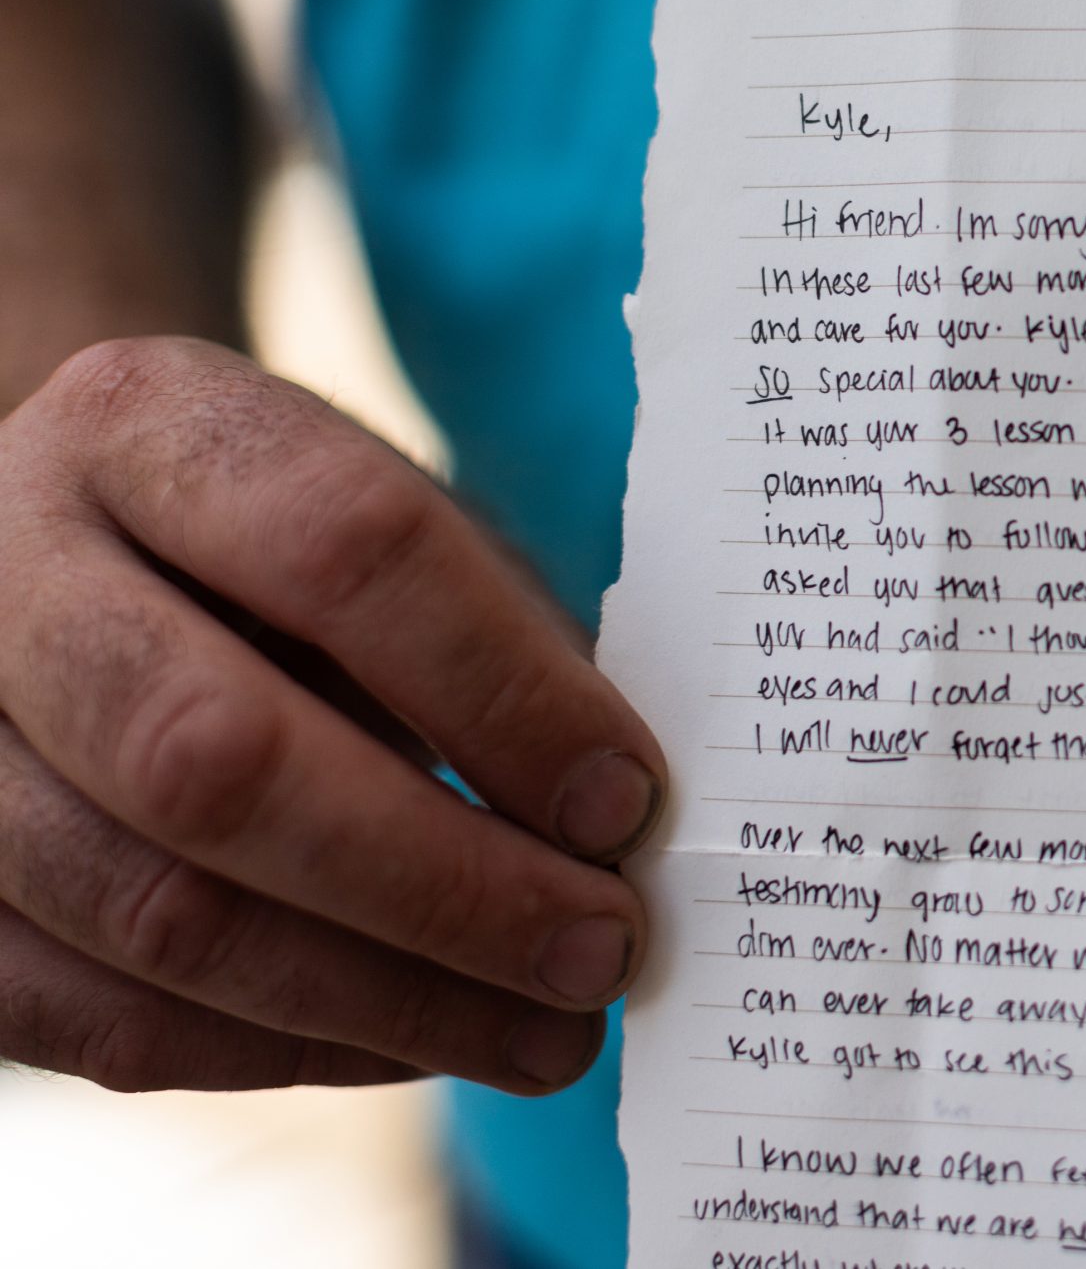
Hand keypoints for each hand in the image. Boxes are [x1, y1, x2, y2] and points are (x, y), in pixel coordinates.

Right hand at [0, 337, 665, 1094]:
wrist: (72, 557)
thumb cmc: (283, 547)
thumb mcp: (387, 519)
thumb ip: (494, 641)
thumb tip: (610, 827)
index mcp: (142, 423)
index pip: (341, 550)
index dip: (500, 693)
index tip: (624, 803)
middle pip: (215, 758)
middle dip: (442, 883)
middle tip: (600, 950)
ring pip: (150, 914)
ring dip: (382, 1000)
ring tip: (548, 1031)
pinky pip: (92, 1018)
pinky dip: (277, 1051)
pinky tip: (413, 1043)